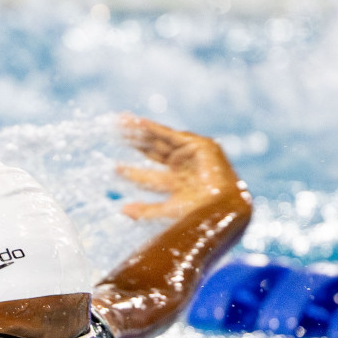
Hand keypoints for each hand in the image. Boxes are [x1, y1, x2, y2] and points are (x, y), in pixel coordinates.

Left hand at [116, 115, 247, 220]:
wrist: (223, 208)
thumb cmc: (199, 215)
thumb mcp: (166, 212)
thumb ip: (145, 211)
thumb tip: (122, 210)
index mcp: (178, 186)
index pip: (150, 177)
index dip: (132, 172)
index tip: (115, 168)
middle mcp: (184, 169)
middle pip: (154, 153)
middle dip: (135, 144)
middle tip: (116, 135)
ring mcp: (192, 156)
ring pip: (160, 141)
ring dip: (141, 132)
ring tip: (122, 123)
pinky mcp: (199, 146)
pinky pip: (170, 134)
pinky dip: (154, 128)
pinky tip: (137, 122)